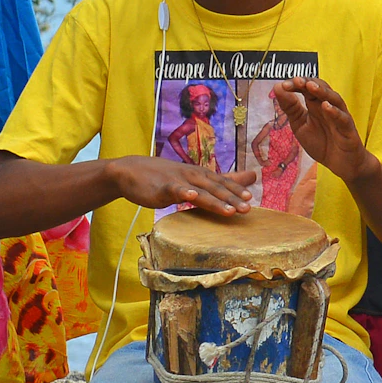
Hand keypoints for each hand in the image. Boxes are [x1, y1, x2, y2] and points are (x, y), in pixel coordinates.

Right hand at [116, 152, 255, 217]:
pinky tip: (191, 195)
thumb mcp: (194, 177)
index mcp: (201, 175)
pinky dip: (184, 192)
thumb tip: (251, 176)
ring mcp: (178, 181)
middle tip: (248, 208)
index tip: (251, 198)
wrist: (130, 172)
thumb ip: (221, 180)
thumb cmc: (164, 177)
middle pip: (216, 188)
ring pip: (200, 192)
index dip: (236, 189)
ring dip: (216, 200)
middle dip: (232, 198)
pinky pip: (175, 190)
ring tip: (230, 210)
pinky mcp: (162, 188)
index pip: (223, 182)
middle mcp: (192, 176)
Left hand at [275, 76, 379, 180]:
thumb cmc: (322, 143)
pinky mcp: (348, 130)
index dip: (296, 85)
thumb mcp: (300, 126)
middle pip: (321, 88)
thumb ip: (290, 108)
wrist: (341, 165)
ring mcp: (340, 117)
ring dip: (323, 92)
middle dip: (309, 83)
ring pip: (334, 99)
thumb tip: (277, 87)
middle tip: (297, 81)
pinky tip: (326, 107)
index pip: (307, 88)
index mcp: (315, 105)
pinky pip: (343, 119)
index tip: (283, 86)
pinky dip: (335, 112)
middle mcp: (329, 107)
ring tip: (311, 86)